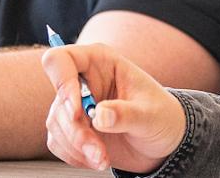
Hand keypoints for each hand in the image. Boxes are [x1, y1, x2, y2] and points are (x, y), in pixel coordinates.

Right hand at [42, 43, 186, 172]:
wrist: (162, 141)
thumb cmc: (161, 116)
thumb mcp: (151, 115)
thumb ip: (127, 113)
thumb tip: (100, 116)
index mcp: (101, 61)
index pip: (62, 59)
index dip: (62, 83)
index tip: (77, 112)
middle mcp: (83, 80)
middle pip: (59, 100)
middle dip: (75, 130)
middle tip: (98, 150)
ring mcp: (75, 104)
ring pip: (56, 124)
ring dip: (77, 147)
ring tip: (103, 158)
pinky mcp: (72, 127)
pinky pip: (57, 142)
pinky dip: (74, 155)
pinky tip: (97, 159)